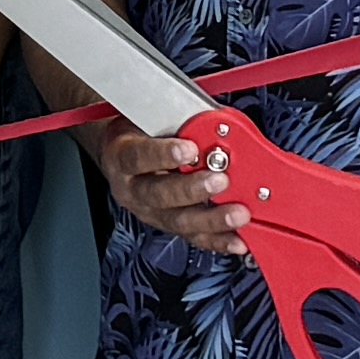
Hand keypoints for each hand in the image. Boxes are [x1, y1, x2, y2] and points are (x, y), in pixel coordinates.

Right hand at [96, 114, 246, 252]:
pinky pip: (192, 237)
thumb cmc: (139, 133)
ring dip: (211, 219)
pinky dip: (218, 239)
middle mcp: (133, 189)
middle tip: (220, 181)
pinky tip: (236, 239)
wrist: (122, 156)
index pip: (138, 157)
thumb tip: (208, 123)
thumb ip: (174, 123)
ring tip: (237, 213)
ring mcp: (150, 212)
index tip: (189, 149)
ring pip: (178, 221)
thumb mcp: (147, 118)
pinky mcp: (168, 225)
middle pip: (160, 195)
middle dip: (193, 190)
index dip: (163, 155)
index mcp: (122, 156)